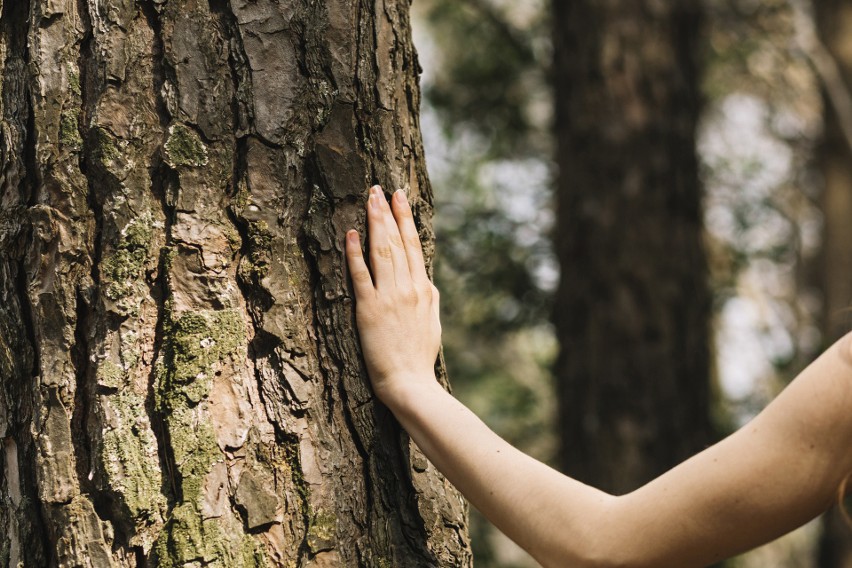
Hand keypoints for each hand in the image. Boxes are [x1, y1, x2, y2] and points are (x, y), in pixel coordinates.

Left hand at [345, 185, 441, 405]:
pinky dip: (355, 253)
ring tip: (368, 199)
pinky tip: (351, 234)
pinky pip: (361, 276)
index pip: (414, 245)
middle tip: (378, 188)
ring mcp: (388, 297)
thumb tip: (426, 280)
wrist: (410, 383)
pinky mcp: (369, 309)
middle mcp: (407, 287)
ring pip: (382, 251)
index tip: (399, 196)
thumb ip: (428, 298)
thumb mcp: (432, 323)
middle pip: (397, 241)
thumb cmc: (419, 357)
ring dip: (374, 223)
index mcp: (423, 289)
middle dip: (387, 212)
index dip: (405, 218)